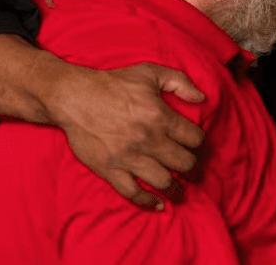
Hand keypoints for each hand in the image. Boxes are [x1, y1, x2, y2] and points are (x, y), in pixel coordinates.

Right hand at [49, 62, 204, 209]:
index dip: (199, 144)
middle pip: (184, 163)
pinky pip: (132, 192)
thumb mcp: (150, 72)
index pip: (194, 138)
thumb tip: (201, 98)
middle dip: (193, 169)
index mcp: (160, 116)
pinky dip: (147, 201)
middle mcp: (148, 139)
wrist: (74, 97)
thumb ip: (180, 82)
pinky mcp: (110, 169)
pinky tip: (157, 204)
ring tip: (180, 192)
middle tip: (193, 172)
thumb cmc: (113, 83)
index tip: (196, 147)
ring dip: (176, 190)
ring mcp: (129, 157)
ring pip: (163, 181)